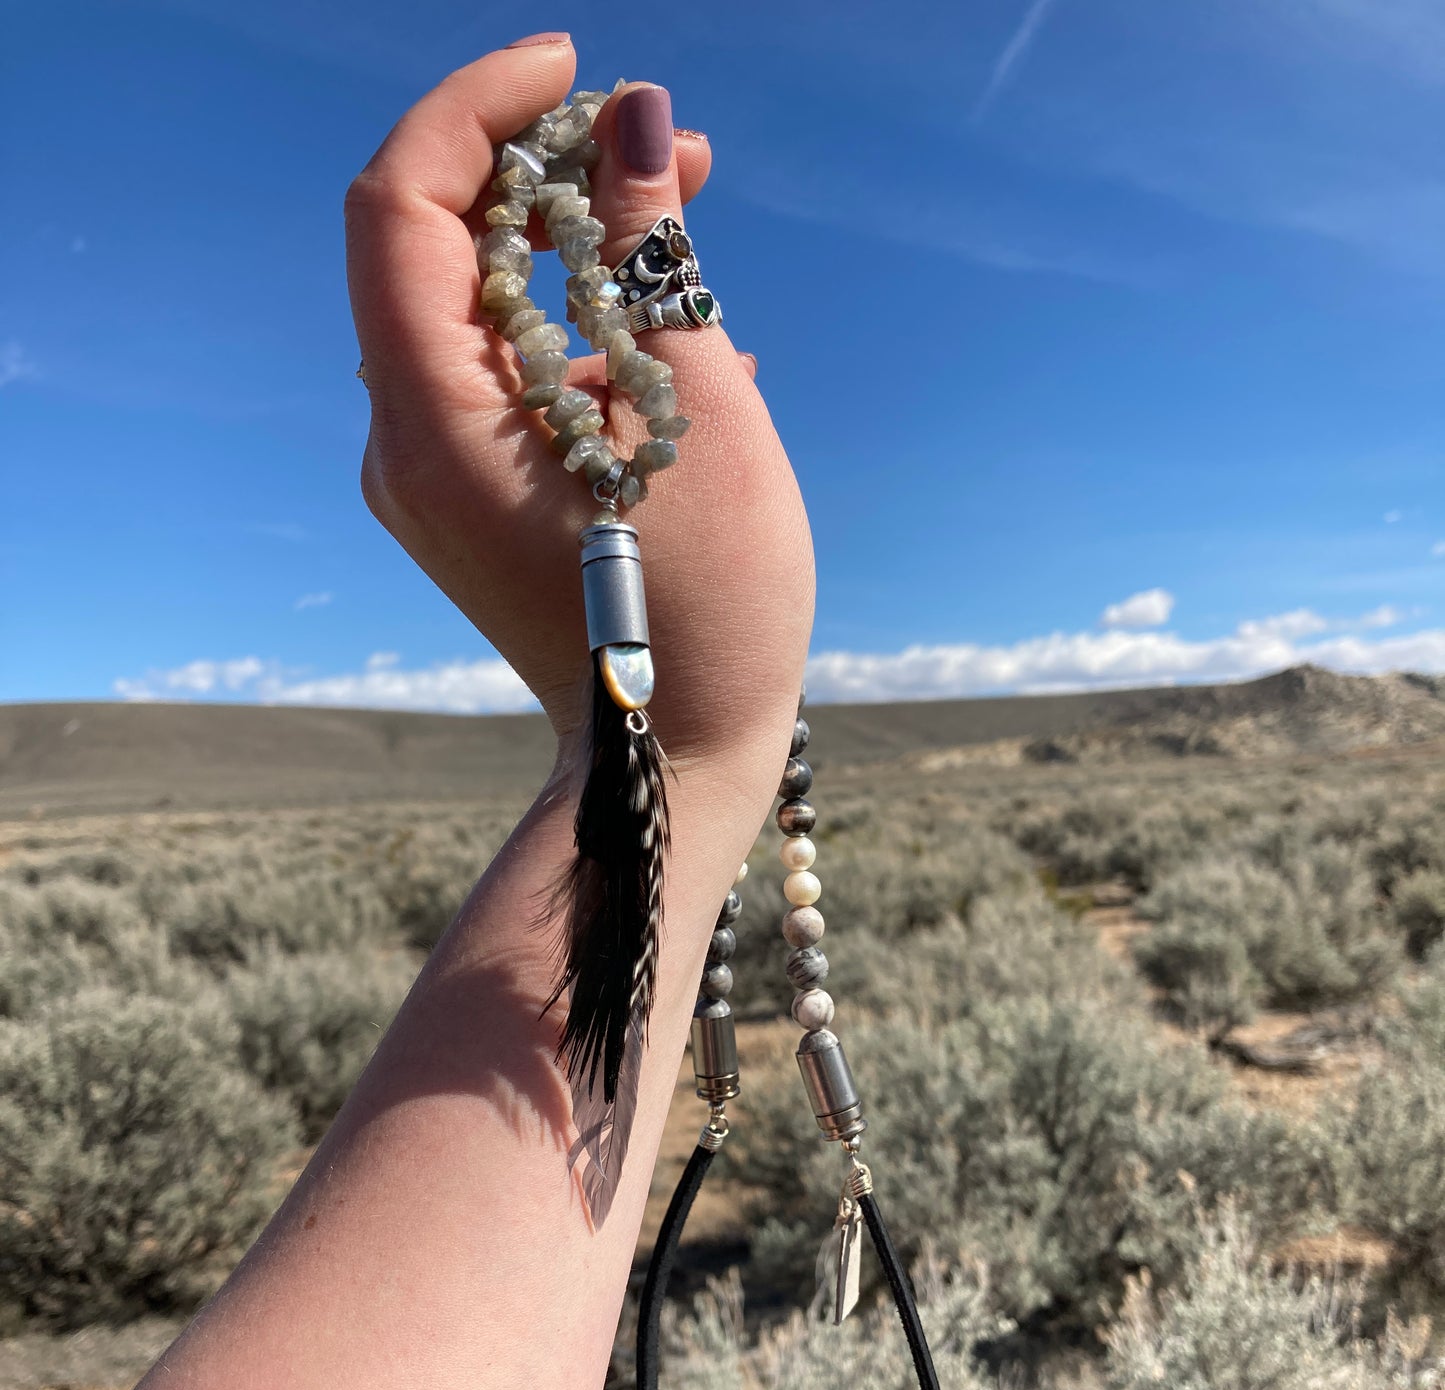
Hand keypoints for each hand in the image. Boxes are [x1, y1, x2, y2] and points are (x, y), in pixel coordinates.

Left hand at [345, 36, 814, 762]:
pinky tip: (664, 335)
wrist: (674, 763)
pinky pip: (497, 379)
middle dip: (548, 171)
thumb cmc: (709, 611)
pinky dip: (566, 330)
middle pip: (439, 247)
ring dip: (568, 248)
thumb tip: (633, 121)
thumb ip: (649, 253)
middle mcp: (402, 444)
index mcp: (436, 420)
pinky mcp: (466, 504)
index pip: (404, 203)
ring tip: (688, 218)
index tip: (572, 69)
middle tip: (671, 151)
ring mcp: (427, 480)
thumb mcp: (698, 413)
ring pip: (474, 312)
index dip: (480, 108)